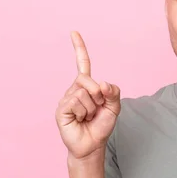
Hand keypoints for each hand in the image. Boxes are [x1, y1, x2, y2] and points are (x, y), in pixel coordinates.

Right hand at [55, 31, 120, 159]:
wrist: (92, 145)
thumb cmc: (101, 126)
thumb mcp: (114, 107)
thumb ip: (113, 92)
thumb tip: (102, 83)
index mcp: (87, 86)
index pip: (83, 64)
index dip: (79, 48)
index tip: (74, 32)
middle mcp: (74, 89)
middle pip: (88, 80)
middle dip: (98, 96)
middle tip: (96, 110)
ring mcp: (66, 98)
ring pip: (84, 93)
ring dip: (92, 108)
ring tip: (88, 117)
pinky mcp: (62, 109)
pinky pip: (76, 102)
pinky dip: (84, 112)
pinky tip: (80, 120)